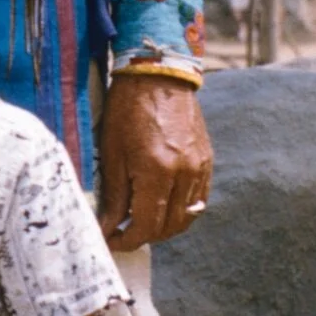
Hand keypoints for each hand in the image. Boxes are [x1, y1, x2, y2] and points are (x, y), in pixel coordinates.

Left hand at [98, 72, 213, 249]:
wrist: (158, 75)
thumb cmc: (127, 110)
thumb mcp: (112, 153)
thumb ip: (114, 195)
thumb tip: (107, 228)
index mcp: (156, 172)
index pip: (146, 226)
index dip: (127, 240)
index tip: (110, 240)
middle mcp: (184, 173)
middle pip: (168, 226)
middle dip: (144, 236)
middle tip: (122, 233)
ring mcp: (200, 168)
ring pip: (186, 217)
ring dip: (164, 227)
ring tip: (140, 221)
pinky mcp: (207, 161)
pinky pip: (198, 199)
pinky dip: (182, 211)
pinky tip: (163, 206)